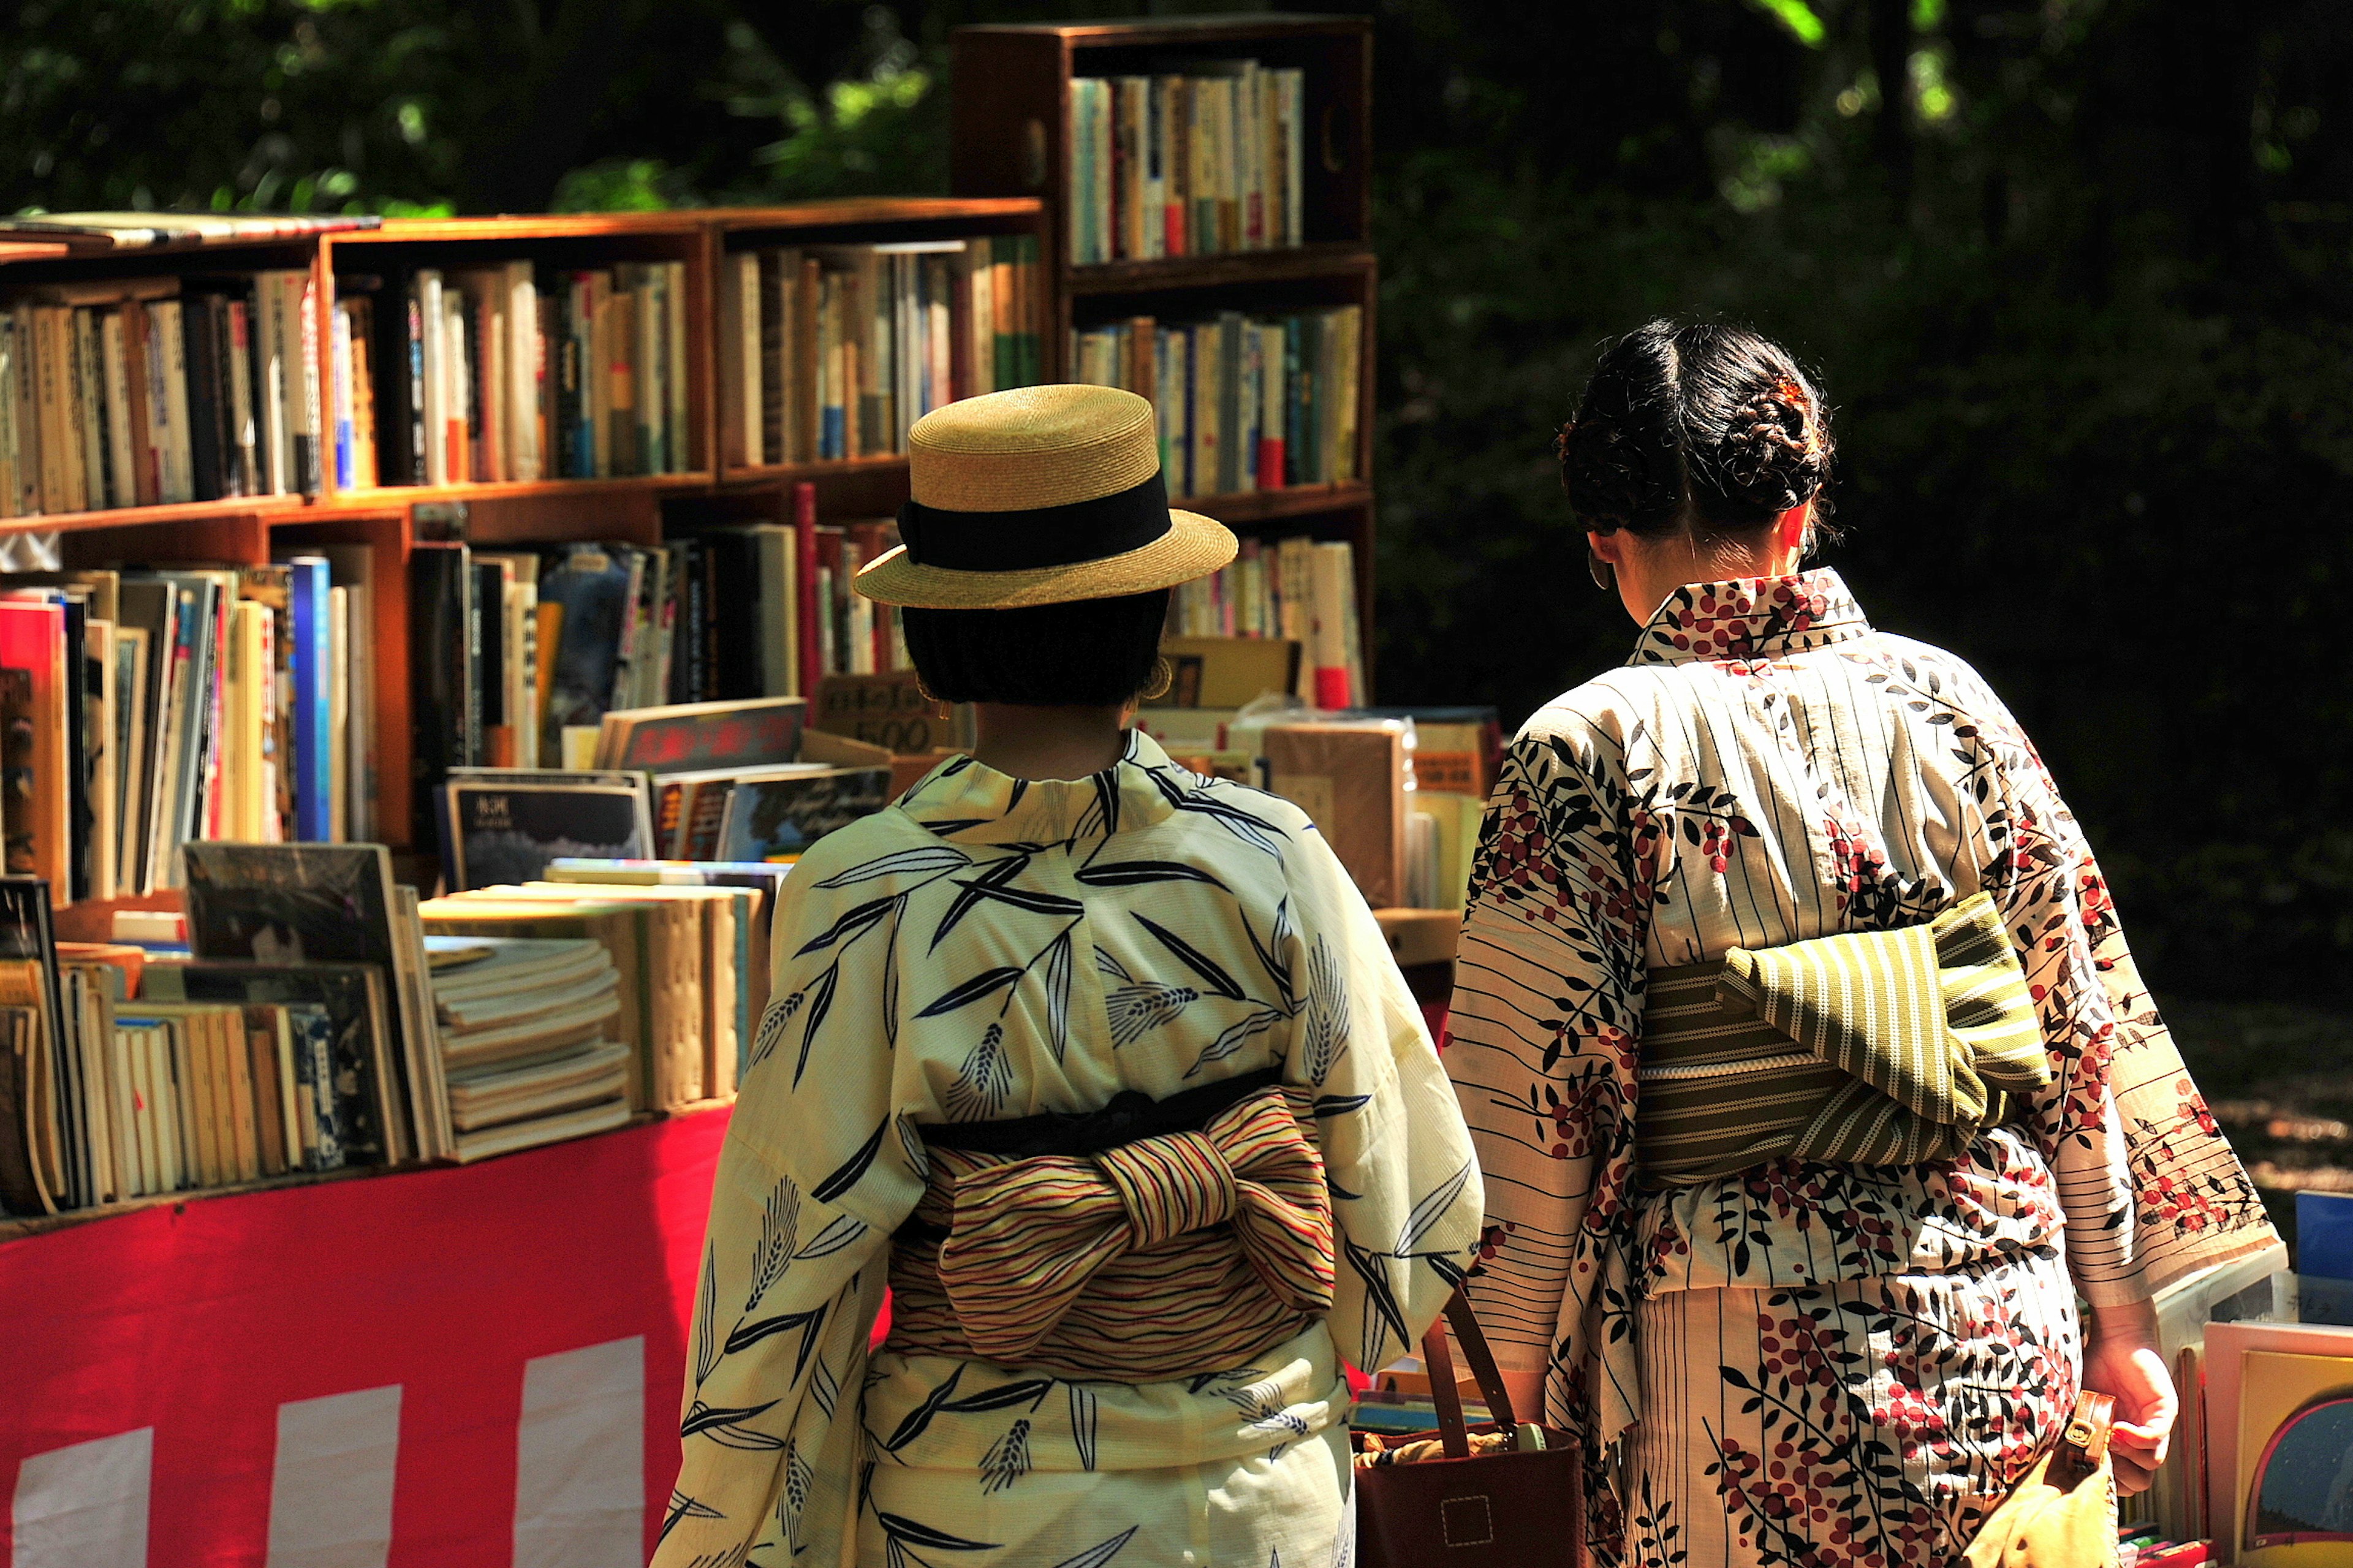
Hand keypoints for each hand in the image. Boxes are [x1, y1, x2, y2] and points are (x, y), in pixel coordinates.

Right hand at [2081, 1301, 2176, 1494]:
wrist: (2112, 1337)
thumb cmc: (2092, 1368)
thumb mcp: (2076, 1405)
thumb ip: (2075, 1430)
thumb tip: (2060, 1458)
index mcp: (2120, 1443)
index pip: (2123, 1481)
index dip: (2105, 1480)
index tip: (2084, 1465)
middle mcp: (2139, 1440)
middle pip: (2141, 1481)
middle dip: (2119, 1475)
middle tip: (2098, 1456)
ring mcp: (2154, 1427)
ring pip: (2152, 1463)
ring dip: (2128, 1456)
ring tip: (2108, 1438)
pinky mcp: (2165, 1412)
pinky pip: (2157, 1438)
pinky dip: (2137, 1438)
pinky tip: (2118, 1427)